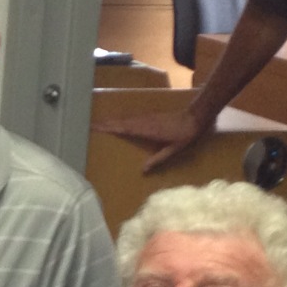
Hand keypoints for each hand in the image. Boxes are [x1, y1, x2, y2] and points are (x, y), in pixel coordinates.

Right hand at [92, 106, 210, 173]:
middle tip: (91, 125)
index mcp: (147, 129)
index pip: (124, 128)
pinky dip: (123, 120)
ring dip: (113, 120)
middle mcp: (144, 121)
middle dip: (106, 123)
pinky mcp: (151, 116)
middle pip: (121, 122)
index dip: (109, 127)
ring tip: (101, 124)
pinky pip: (132, 118)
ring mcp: (147, 117)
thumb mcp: (173, 150)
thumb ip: (158, 159)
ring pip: (126, 119)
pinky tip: (120, 123)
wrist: (195, 117)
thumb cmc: (185, 135)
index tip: (96, 126)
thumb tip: (143, 170)